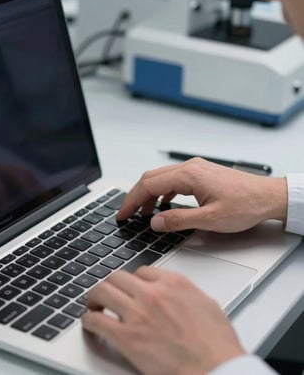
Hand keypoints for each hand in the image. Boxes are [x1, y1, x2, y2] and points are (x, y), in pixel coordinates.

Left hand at [82, 267, 245, 374]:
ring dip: (94, 297)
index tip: (130, 289)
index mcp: (173, 284)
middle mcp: (153, 293)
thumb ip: (186, 293)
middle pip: (118, 276)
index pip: (142, 271)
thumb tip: (178, 293)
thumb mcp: (207, 305)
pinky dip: (89, 320)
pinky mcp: (127, 338)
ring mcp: (138, 314)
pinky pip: (97, 321)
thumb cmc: (217, 345)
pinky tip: (90, 323)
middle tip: (106, 293)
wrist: (217, 370)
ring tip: (94, 304)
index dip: (133, 281)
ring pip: (103, 291)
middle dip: (110, 284)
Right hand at [117, 158, 287, 233]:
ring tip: (143, 213)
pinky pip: (173, 180)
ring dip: (149, 194)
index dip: (132, 200)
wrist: (268, 196)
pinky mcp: (201, 174)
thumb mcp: (210, 219)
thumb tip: (155, 222)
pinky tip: (163, 204)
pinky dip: (162, 191)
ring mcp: (195, 169)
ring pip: (161, 178)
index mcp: (188, 176)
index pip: (148, 185)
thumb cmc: (245, 205)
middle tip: (127, 213)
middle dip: (136, 196)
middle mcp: (190, 168)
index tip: (123, 214)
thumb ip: (178, 220)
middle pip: (151, 178)